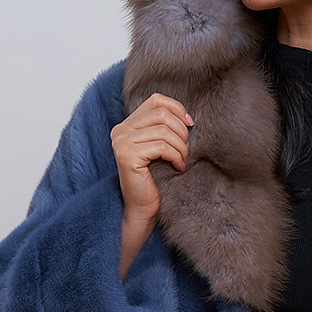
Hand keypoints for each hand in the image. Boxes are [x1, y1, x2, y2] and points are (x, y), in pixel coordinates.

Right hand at [111, 93, 192, 277]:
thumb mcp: (161, 148)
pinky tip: (178, 167)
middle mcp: (120, 131)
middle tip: (188, 151)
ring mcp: (121, 143)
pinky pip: (161, 146)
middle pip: (161, 114)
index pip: (155, 100)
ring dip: (180, 147)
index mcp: (127, 125)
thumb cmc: (155, 181)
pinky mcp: (127, 156)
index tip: (191, 124)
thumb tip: (187, 117)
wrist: (143, 210)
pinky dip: (175, 156)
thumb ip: (165, 129)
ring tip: (183, 161)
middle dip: (181, 131)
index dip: (177, 108)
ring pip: (163, 131)